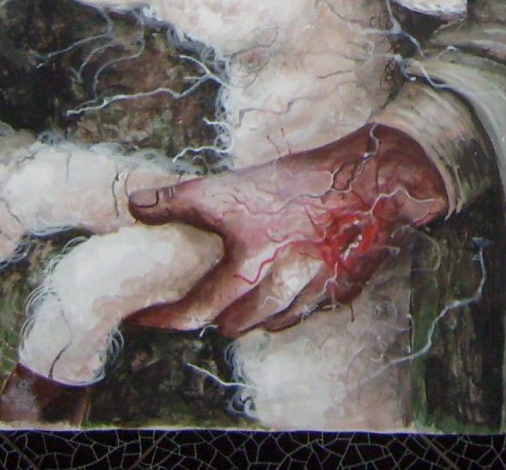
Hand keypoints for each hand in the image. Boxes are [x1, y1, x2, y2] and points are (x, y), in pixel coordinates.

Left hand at [124, 123, 448, 336]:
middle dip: (215, 315)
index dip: (163, 318)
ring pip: (270, 324)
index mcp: (248, 272)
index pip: (193, 311)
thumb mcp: (231, 187)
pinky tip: (286, 283)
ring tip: (244, 293)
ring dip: (253, 314)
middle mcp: (278, 294)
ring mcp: (312, 298)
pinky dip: (289, 305)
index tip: (142, 317)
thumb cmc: (299, 184)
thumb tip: (134, 205)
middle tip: (203, 298)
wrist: (371, 179)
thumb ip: (179, 200)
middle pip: (232, 326)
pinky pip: (305, 312)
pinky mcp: (341, 293)